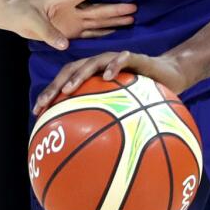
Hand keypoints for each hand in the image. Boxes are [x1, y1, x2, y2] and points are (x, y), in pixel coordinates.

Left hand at [16, 0, 136, 49]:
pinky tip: (116, 32)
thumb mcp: (32, 21)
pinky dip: (103, 34)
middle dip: (115, 9)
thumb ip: (48, 33)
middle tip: (134, 7)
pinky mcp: (71, 32)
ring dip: (114, 21)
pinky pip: (90, 34)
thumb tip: (65, 45)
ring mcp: (73, 21)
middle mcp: (71, 10)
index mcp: (62, 0)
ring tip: (132, 19)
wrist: (15, 17)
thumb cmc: (21, 12)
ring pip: (97, 21)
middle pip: (96, 10)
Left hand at [33, 50, 189, 115]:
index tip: (37, 112)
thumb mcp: (126, 110)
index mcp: (94, 77)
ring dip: (79, 75)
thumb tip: (94, 152)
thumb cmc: (146, 96)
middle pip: (71, 70)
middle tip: (45, 102)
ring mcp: (116, 59)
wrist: (172, 74)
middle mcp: (101, 66)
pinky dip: (113, 66)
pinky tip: (107, 77)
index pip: (65, 81)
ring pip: (92, 62)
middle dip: (55, 86)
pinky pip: (123, 59)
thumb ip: (109, 123)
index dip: (50, 94)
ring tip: (69, 89)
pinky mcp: (135, 57)